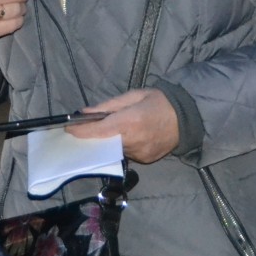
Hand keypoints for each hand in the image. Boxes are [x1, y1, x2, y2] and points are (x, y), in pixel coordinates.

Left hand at [65, 88, 179, 163]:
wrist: (187, 118)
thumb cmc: (159, 102)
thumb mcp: (133, 96)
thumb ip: (108, 106)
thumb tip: (85, 113)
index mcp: (130, 121)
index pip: (99, 130)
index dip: (82, 131)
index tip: (68, 130)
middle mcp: (134, 140)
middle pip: (104, 143)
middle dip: (94, 137)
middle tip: (86, 130)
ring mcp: (140, 153)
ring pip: (115, 149)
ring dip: (110, 141)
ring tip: (115, 129)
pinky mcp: (145, 160)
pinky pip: (127, 154)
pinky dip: (124, 145)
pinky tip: (131, 136)